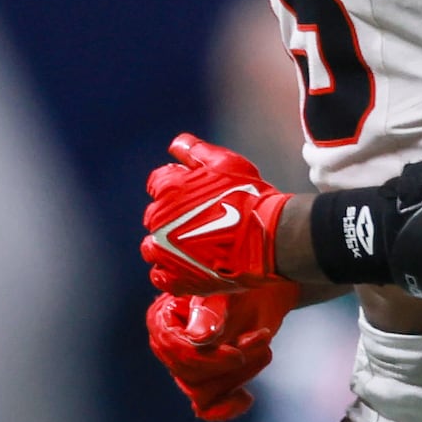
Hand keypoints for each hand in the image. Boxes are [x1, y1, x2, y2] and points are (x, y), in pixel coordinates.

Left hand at [143, 133, 291, 293]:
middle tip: (200, 221)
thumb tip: (176, 143)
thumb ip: (196, 152)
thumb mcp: (226, 164)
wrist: (268, 238)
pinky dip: (169, 272)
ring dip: (166, 245)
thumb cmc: (250, 197)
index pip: (157, 182)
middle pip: (155, 215)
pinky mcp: (177, 278)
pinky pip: (160, 276)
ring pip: (152, 247)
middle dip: (172, 216)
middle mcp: (159, 219)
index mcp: (168, 188)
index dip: (176, 186)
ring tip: (192, 246)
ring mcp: (165, 252)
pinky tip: (186, 267)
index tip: (193, 194)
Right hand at [148, 282, 298, 420]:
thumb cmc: (241, 281)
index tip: (237, 355)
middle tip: (260, 339)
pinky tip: (246, 398)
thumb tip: (198, 340)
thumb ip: (211, 313)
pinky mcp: (207, 381)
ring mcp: (187, 366)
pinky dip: (226, 408)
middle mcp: (169, 345)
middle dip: (229, 365)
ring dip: (239, 376)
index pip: (173, 350)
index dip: (205, 358)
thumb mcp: (225, 291)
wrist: (266, 288)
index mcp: (163, 318)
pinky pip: (207, 408)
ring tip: (264, 348)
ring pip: (202, 392)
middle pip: (188, 375)